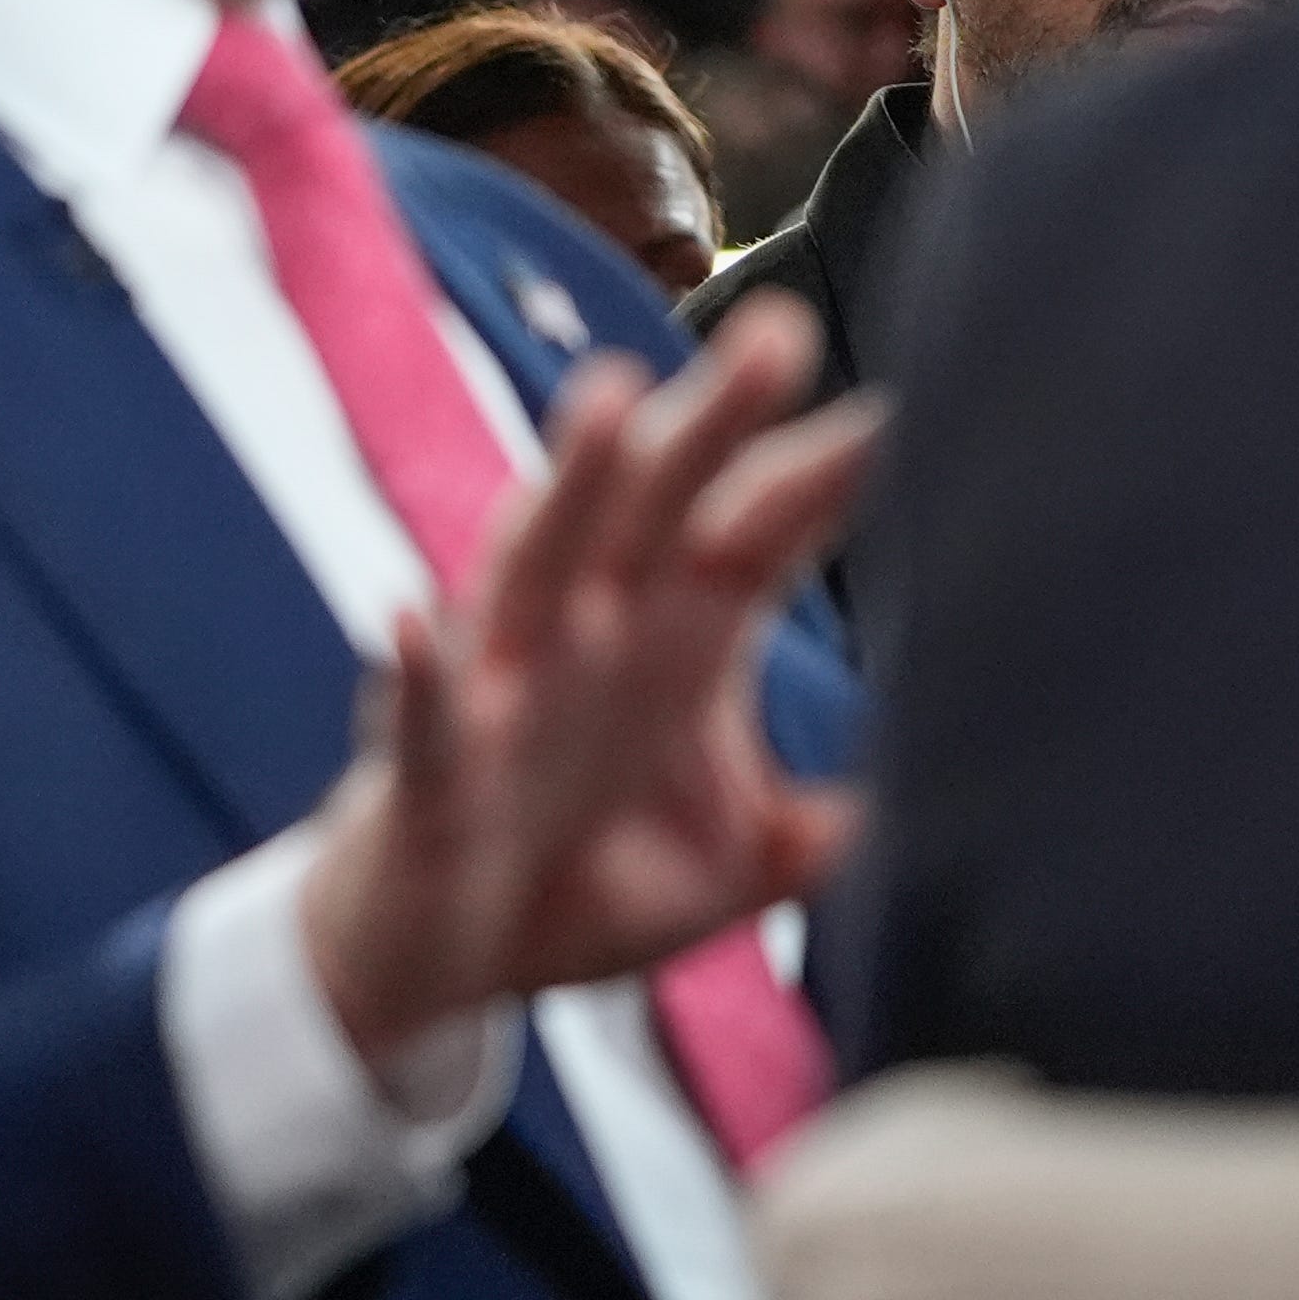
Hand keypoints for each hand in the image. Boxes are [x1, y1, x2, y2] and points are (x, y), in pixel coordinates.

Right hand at [297, 291, 878, 1067]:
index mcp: (663, 651)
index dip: (814, 482)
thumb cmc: (568, 887)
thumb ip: (794, 842)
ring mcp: (500, 693)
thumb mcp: (713, 876)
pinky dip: (415, 673)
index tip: (893, 415)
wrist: (424, 965)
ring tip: (611, 400)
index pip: (746, 542)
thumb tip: (871, 818)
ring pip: (535, 566)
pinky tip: (405, 622)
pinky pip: (422, 715)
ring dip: (572, 485)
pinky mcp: (428, 770)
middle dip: (712, 423)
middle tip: (780, 334)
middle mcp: (582, 642)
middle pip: (653, 510)